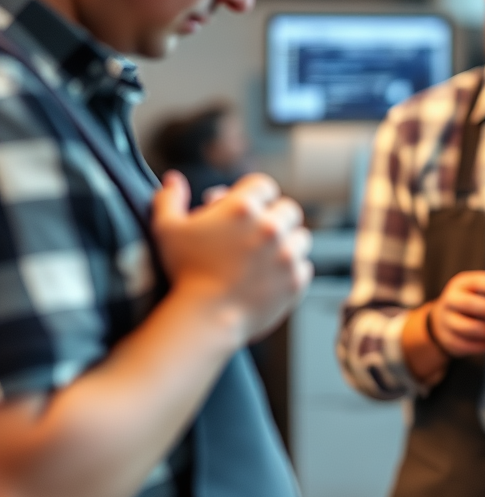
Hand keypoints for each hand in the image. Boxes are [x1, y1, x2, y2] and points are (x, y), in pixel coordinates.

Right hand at [152, 171, 311, 343]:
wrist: (204, 317)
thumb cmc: (184, 271)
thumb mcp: (167, 230)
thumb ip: (170, 199)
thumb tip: (174, 179)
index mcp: (243, 207)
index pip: (264, 186)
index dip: (255, 195)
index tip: (245, 208)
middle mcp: (271, 226)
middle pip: (288, 209)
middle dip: (275, 216)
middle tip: (260, 231)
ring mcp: (287, 254)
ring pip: (301, 238)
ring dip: (288, 242)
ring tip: (269, 254)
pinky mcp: (296, 279)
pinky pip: (304, 266)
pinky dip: (293, 269)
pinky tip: (274, 274)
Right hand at [428, 271, 484, 357]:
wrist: (443, 319)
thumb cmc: (470, 301)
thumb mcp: (477, 289)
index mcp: (460, 285)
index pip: (475, 282)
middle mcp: (450, 301)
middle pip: (468, 304)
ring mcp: (446, 321)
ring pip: (467, 327)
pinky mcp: (448, 339)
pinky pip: (465, 344)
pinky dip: (480, 345)